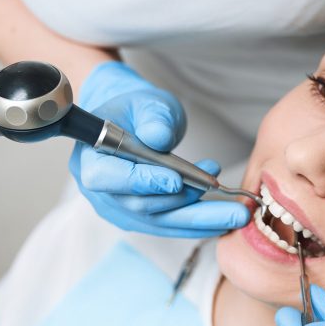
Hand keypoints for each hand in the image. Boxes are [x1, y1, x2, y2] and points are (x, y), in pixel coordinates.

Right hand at [69, 61, 249, 236]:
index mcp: (89, 159)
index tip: (176, 180)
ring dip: (201, 219)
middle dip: (187, 206)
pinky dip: (198, 221)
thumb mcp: (146, 102)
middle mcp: (101, 192)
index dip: (141, 181)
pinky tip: (224, 217)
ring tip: (236, 213)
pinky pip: (170, 223)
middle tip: (227, 206)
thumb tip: (157, 139)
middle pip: (142, 207)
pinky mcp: (141, 218)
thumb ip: (152, 117)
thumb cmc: (136, 109)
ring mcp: (120, 208)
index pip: (109, 178)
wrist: (133, 120)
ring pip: (161, 220)